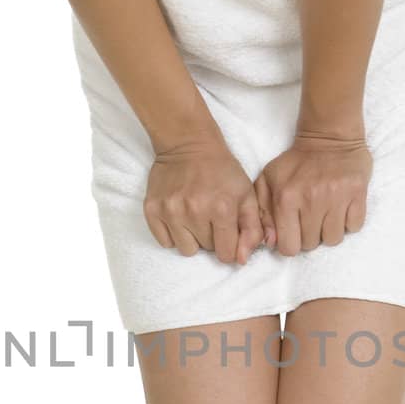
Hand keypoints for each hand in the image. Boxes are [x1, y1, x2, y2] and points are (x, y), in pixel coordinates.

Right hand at [144, 137, 265, 263]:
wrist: (188, 142)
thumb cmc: (221, 169)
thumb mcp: (246, 194)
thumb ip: (252, 229)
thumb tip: (241, 260)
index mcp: (222, 208)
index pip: (227, 254)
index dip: (230, 246)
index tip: (227, 232)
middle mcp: (194, 211)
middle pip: (207, 250)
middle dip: (212, 238)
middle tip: (210, 216)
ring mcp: (171, 211)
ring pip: (185, 249)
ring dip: (192, 238)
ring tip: (194, 216)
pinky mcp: (152, 210)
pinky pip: (164, 242)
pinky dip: (173, 234)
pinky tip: (180, 215)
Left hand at [254, 131, 372, 254]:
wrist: (329, 136)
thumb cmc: (296, 162)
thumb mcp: (269, 180)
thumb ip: (262, 213)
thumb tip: (270, 242)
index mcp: (286, 198)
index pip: (289, 247)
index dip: (291, 244)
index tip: (294, 233)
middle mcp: (311, 200)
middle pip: (312, 245)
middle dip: (310, 236)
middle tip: (310, 218)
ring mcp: (337, 197)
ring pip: (334, 239)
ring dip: (329, 231)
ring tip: (326, 214)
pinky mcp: (358, 193)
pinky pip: (354, 227)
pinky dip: (348, 222)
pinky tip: (341, 208)